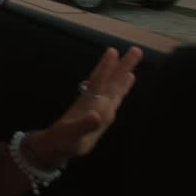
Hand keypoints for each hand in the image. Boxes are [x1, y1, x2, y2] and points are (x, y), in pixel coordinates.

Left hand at [38, 47, 142, 163]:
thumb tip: (96, 115)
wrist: (60, 145)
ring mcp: (100, 105)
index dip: (105, 68)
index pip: (99, 82)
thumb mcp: (73, 134)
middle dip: (122, 66)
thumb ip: (85, 125)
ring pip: (114, 85)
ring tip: (134, 56)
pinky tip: (130, 78)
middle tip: (135, 49)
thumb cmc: (64, 139)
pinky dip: (124, 87)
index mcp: (90, 103)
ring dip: (124, 71)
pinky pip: (116, 96)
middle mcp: (96, 101)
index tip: (112, 51)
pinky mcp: (104, 112)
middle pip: (111, 80)